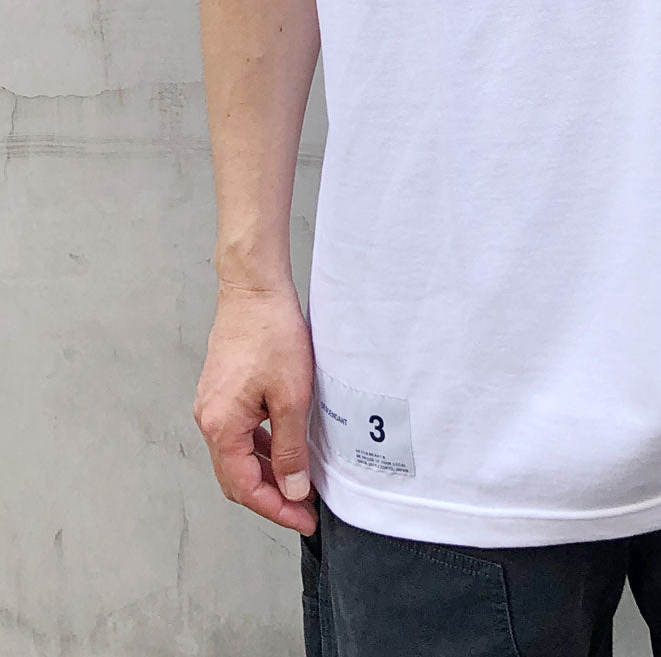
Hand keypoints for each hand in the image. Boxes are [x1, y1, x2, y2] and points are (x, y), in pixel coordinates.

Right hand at [193, 280, 317, 535]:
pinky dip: (262, 448)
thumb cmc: (271, 333)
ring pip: (238, 456)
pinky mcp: (223, 391)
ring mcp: (213, 405)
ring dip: (267, 473)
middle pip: (236, 477)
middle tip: (304, 509)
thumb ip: (291, 448)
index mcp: (220, 427)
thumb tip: (293, 490)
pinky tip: (285, 447)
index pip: (245, 488)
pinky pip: (240, 434)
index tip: (304, 519)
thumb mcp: (291, 396)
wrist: (254, 290)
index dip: (276, 509)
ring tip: (300, 483)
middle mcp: (209, 419)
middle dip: (271, 498)